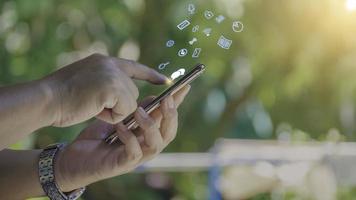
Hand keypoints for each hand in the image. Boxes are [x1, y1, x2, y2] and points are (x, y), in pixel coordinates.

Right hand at [41, 53, 167, 126]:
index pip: (134, 67)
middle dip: (119, 104)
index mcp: (104, 61)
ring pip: (130, 103)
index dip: (150, 75)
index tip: (165, 81)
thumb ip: (106, 82)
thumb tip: (124, 92)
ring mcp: (113, 74)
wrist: (46, 100)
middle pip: (132, 92)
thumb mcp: (87, 83)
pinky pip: (126, 110)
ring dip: (114, 111)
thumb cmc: (61, 97)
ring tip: (91, 105)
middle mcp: (111, 64)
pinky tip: (94, 109)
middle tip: (94, 103)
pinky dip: (112, 116)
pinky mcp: (113, 87)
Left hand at [54, 85, 190, 191]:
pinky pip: (133, 153)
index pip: (168, 118)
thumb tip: (156, 96)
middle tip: (166, 99)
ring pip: (156, 144)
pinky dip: (129, 139)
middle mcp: (146, 145)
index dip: (178, 104)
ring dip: (150, 127)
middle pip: (169, 133)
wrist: (75, 157)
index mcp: (147, 133)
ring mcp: (136, 156)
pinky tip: (120, 127)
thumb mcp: (119, 118)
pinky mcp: (122, 164)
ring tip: (138, 111)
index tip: (184, 86)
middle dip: (170, 116)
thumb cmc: (98, 137)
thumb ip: (137, 109)